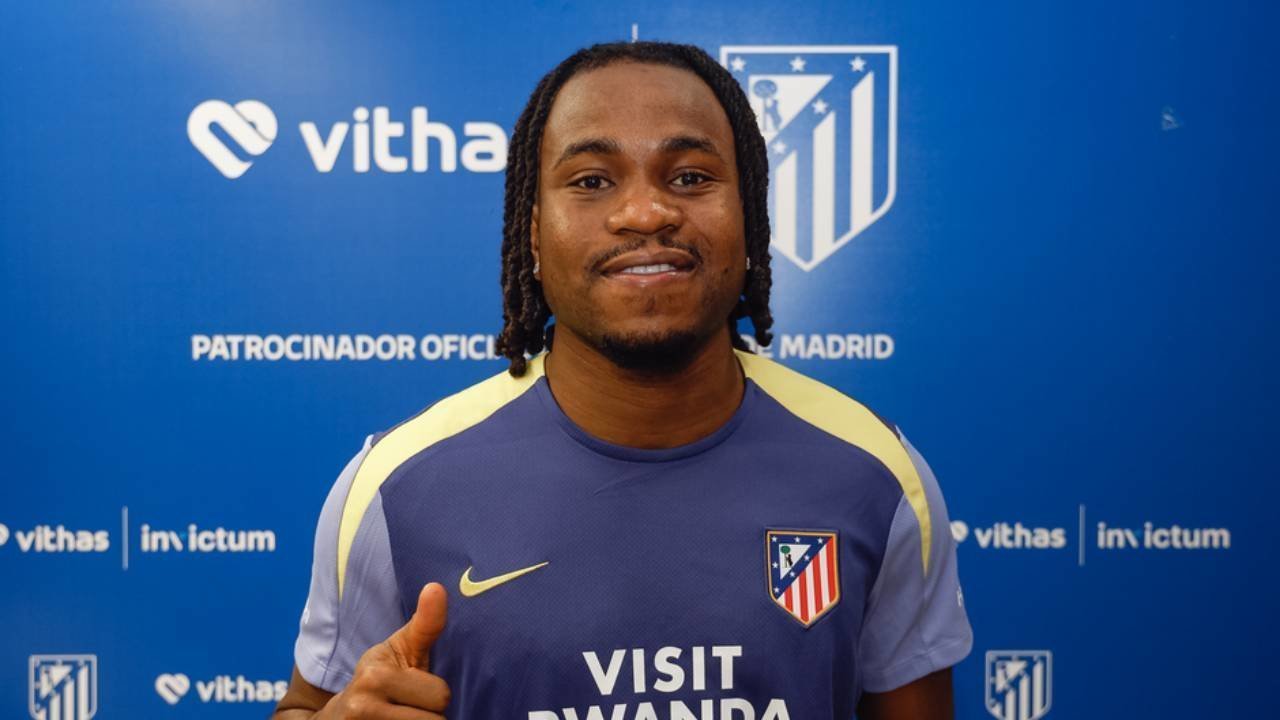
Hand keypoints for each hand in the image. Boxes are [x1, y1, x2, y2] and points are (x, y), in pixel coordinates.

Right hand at [321, 582, 450, 718]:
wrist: (336, 718)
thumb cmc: (379, 678)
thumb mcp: (400, 648)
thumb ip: (425, 624)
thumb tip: (437, 586)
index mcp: (375, 675)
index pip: (441, 695)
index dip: (435, 693)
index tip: (417, 688)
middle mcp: (363, 706)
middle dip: (430, 714)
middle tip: (411, 707)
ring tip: (404, 716)